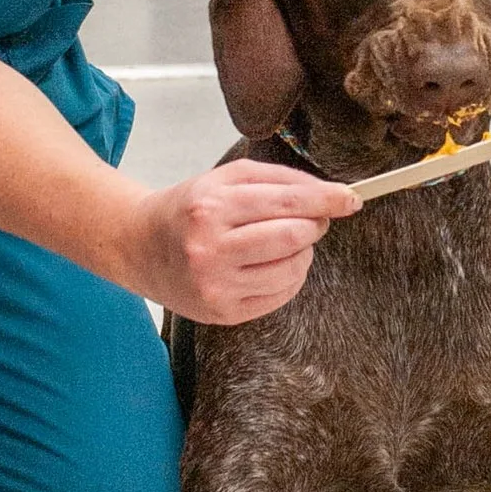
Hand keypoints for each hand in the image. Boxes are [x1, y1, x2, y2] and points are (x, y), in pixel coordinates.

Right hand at [127, 159, 355, 323]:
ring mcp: (216, 286)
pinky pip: (280, 295)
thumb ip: (279, 180)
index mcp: (211, 206)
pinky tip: (273, 264)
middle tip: (312, 219)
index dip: (327, 200)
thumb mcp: (225, 178)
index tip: (352, 199)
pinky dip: (290, 277)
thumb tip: (330, 194)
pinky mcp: (222, 313)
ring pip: (293, 270)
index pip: (288, 202)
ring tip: (285, 241)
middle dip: (314, 224)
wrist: (139, 247)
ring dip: (303, 253)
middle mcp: (211, 248)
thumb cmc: (187, 209)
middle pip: (294, 237)